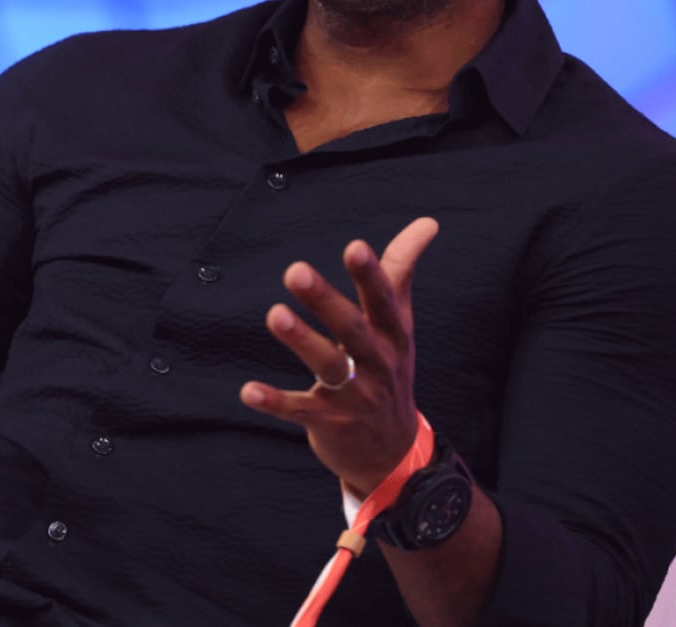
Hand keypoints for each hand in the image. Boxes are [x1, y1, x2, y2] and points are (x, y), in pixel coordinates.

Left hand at [239, 217, 438, 495]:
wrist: (393, 453)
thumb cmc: (389, 372)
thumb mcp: (400, 324)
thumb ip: (401, 271)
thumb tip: (427, 222)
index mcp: (393, 336)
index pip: (385, 302)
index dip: (372, 275)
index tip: (355, 246)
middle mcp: (377, 364)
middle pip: (352, 330)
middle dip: (325, 301)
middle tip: (295, 270)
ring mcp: (354, 397)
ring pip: (328, 367)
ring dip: (302, 341)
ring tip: (275, 314)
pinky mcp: (328, 423)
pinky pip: (300, 411)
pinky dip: (274, 402)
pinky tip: (248, 391)